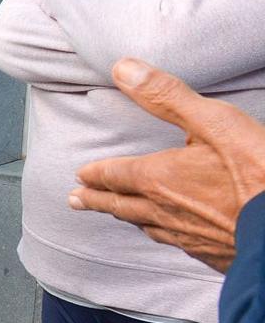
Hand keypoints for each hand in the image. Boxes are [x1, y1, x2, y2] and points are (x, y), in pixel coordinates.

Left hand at [70, 58, 264, 271]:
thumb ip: (167, 97)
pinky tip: (167, 234)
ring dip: (126, 218)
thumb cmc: (259, 172)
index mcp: (158, 178)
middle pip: (120, 205)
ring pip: (146, 226)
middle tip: (76, 200)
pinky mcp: (211, 253)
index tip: (80, 176)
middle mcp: (164, 211)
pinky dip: (162, 234)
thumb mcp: (214, 122)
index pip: (115, 175)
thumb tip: (123, 69)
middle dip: (97, 199)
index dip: (95, 174)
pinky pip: (175, 243)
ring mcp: (187, 236)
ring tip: (115, 214)